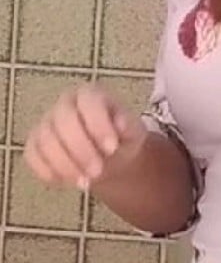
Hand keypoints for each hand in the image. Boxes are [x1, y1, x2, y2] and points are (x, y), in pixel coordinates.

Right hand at [23, 84, 146, 189]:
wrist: (109, 155)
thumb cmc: (121, 137)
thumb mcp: (133, 131)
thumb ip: (129, 125)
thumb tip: (122, 123)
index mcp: (91, 94)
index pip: (89, 102)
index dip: (99, 125)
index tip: (112, 148)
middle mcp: (65, 103)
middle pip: (64, 121)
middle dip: (81, 150)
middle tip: (98, 171)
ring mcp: (46, 123)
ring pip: (46, 141)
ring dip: (65, 165)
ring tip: (85, 182)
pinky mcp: (34, 144)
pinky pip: (32, 157)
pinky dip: (48, 172)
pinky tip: (66, 182)